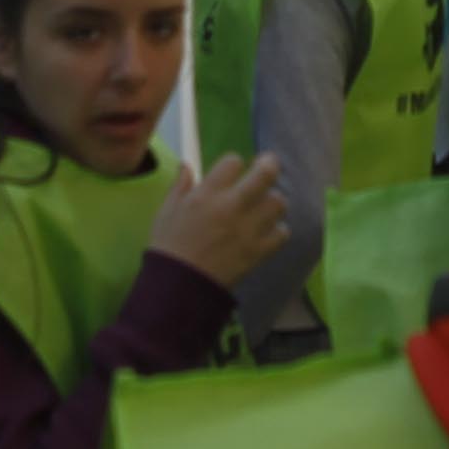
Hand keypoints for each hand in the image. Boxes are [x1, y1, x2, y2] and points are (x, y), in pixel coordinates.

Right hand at [148, 154, 289, 287]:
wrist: (178, 287)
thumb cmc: (169, 246)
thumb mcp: (167, 211)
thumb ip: (180, 185)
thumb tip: (186, 164)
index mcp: (207, 194)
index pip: (233, 162)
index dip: (234, 165)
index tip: (233, 172)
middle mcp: (231, 207)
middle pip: (265, 174)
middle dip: (270, 165)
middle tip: (269, 165)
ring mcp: (248, 229)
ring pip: (277, 203)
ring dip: (273, 202)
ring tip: (265, 206)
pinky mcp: (258, 252)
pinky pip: (282, 233)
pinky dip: (277, 230)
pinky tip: (267, 232)